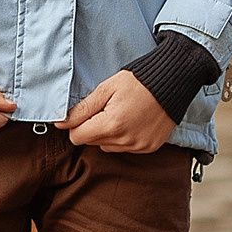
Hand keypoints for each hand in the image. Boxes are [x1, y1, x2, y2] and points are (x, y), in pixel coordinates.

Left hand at [59, 71, 173, 152]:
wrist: (171, 83)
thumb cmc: (138, 82)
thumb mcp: (106, 89)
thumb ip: (82, 109)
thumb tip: (60, 123)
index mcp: (111, 125)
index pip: (77, 137)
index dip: (76, 124)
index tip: (84, 113)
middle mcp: (125, 140)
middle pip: (91, 143)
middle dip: (92, 128)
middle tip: (105, 109)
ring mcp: (138, 146)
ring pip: (108, 147)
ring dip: (108, 134)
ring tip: (120, 114)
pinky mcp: (149, 148)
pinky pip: (126, 148)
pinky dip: (124, 138)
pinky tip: (132, 121)